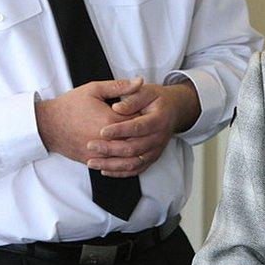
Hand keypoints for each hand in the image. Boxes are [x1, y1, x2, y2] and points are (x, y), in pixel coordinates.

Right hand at [35, 78, 141, 163]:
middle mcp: (107, 140)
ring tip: (139, 139)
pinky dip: (123, 160)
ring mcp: (99, 153)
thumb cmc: (70, 105)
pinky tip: (128, 153)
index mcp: (110, 120)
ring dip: (135, 148)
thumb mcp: (94, 89)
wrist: (47, 125)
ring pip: (126, 155)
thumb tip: (140, 81)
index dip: (146, 117)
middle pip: (136, 140)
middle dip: (142, 134)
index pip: (139, 121)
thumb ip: (119, 86)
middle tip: (147, 127)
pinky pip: (113, 164)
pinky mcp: (92, 161)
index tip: (149, 112)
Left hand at [85, 80, 200, 176]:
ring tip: (92, 162)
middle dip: (110, 149)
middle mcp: (159, 138)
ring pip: (133, 163)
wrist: (173, 110)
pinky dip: (120, 172)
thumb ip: (131, 99)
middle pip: (134, 148)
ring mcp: (156, 150)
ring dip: (112, 165)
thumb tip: (116, 107)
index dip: (120, 130)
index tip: (102, 131)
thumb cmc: (155, 99)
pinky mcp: (151, 158)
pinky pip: (136, 170)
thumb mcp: (145, 92)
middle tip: (91, 145)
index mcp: (158, 119)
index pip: (138, 127)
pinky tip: (104, 170)